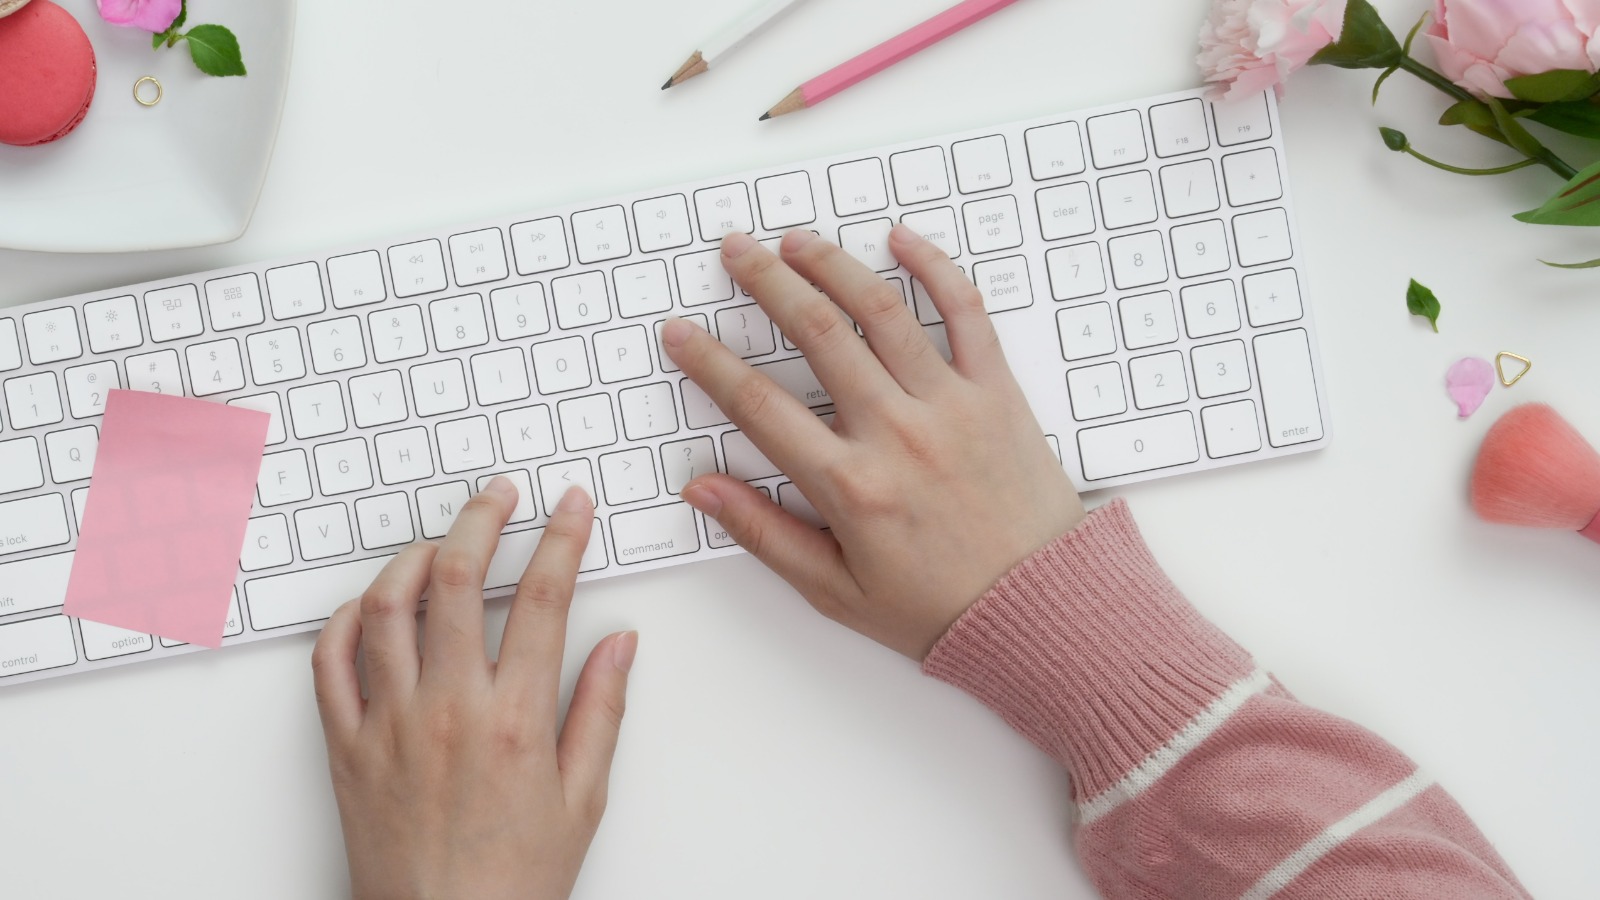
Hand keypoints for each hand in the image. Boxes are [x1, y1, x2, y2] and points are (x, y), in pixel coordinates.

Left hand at [311, 480, 634, 899]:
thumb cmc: (513, 879)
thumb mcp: (584, 797)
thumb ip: (602, 709)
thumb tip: (622, 643)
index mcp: (516, 719)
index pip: (545, 598)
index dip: (562, 537)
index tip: (570, 507)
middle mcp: (449, 708)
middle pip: (459, 577)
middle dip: (482, 517)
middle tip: (498, 496)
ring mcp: (389, 723)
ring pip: (386, 606)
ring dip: (414, 556)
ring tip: (439, 542)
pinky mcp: (346, 745)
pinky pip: (330, 662)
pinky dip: (346, 619)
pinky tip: (373, 606)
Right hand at [663, 226, 1084, 660]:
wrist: (1040, 610)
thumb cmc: (939, 609)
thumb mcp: (836, 591)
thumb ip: (764, 534)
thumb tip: (702, 490)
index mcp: (851, 486)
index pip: (758, 406)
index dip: (709, 363)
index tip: (681, 333)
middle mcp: (896, 433)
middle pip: (814, 333)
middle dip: (766, 282)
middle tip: (736, 251)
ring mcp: (950, 404)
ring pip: (880, 310)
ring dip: (832, 264)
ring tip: (796, 239)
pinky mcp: (997, 391)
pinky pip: (965, 311)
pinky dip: (934, 267)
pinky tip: (900, 238)